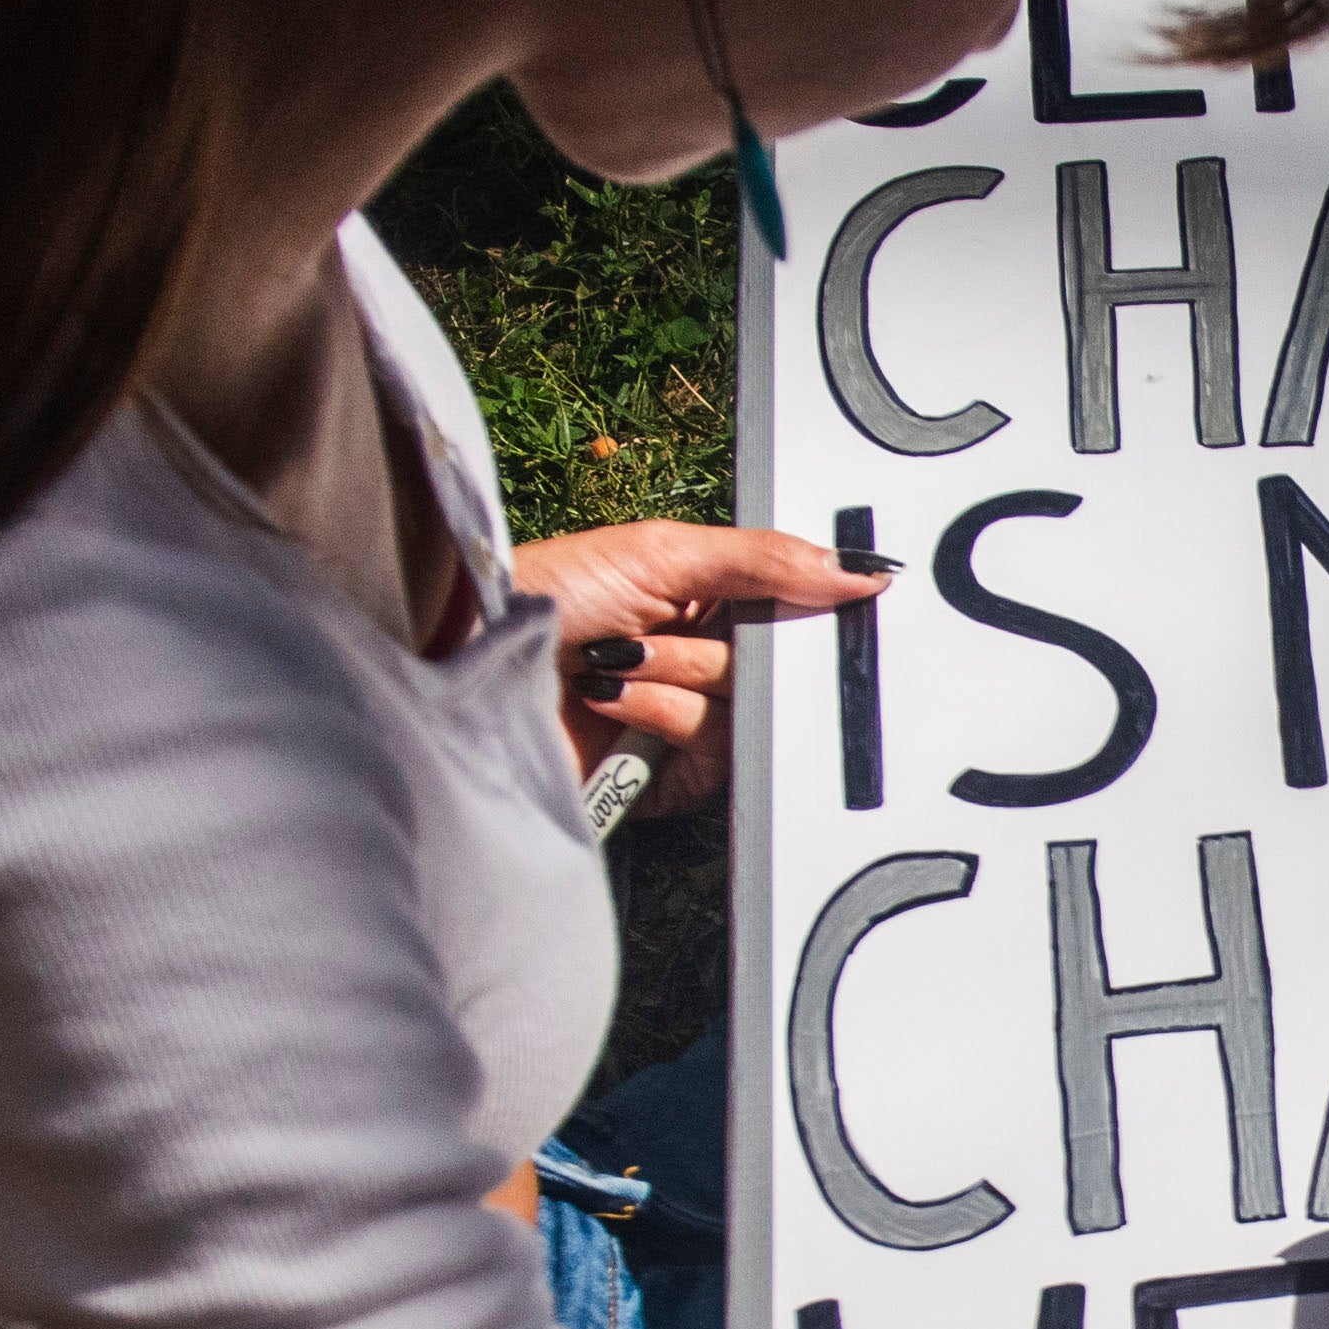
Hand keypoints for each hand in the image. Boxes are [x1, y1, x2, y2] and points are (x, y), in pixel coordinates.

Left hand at [511, 518, 874, 800]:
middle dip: (724, 641)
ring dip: (679, 676)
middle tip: (674, 625)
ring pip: (746, 707)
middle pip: (779, 662)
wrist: (475, 667)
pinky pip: (714, 753)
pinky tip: (614, 700)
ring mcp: (690, 721)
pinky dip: (663, 718)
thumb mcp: (660, 553)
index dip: (808, 605)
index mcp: (707, 598)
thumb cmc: (546, 596)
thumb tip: (854, 567)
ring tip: (615, 660)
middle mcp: (704, 659)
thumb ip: (764, 559)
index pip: (791, 606)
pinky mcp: (674, 776)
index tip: (840, 598)